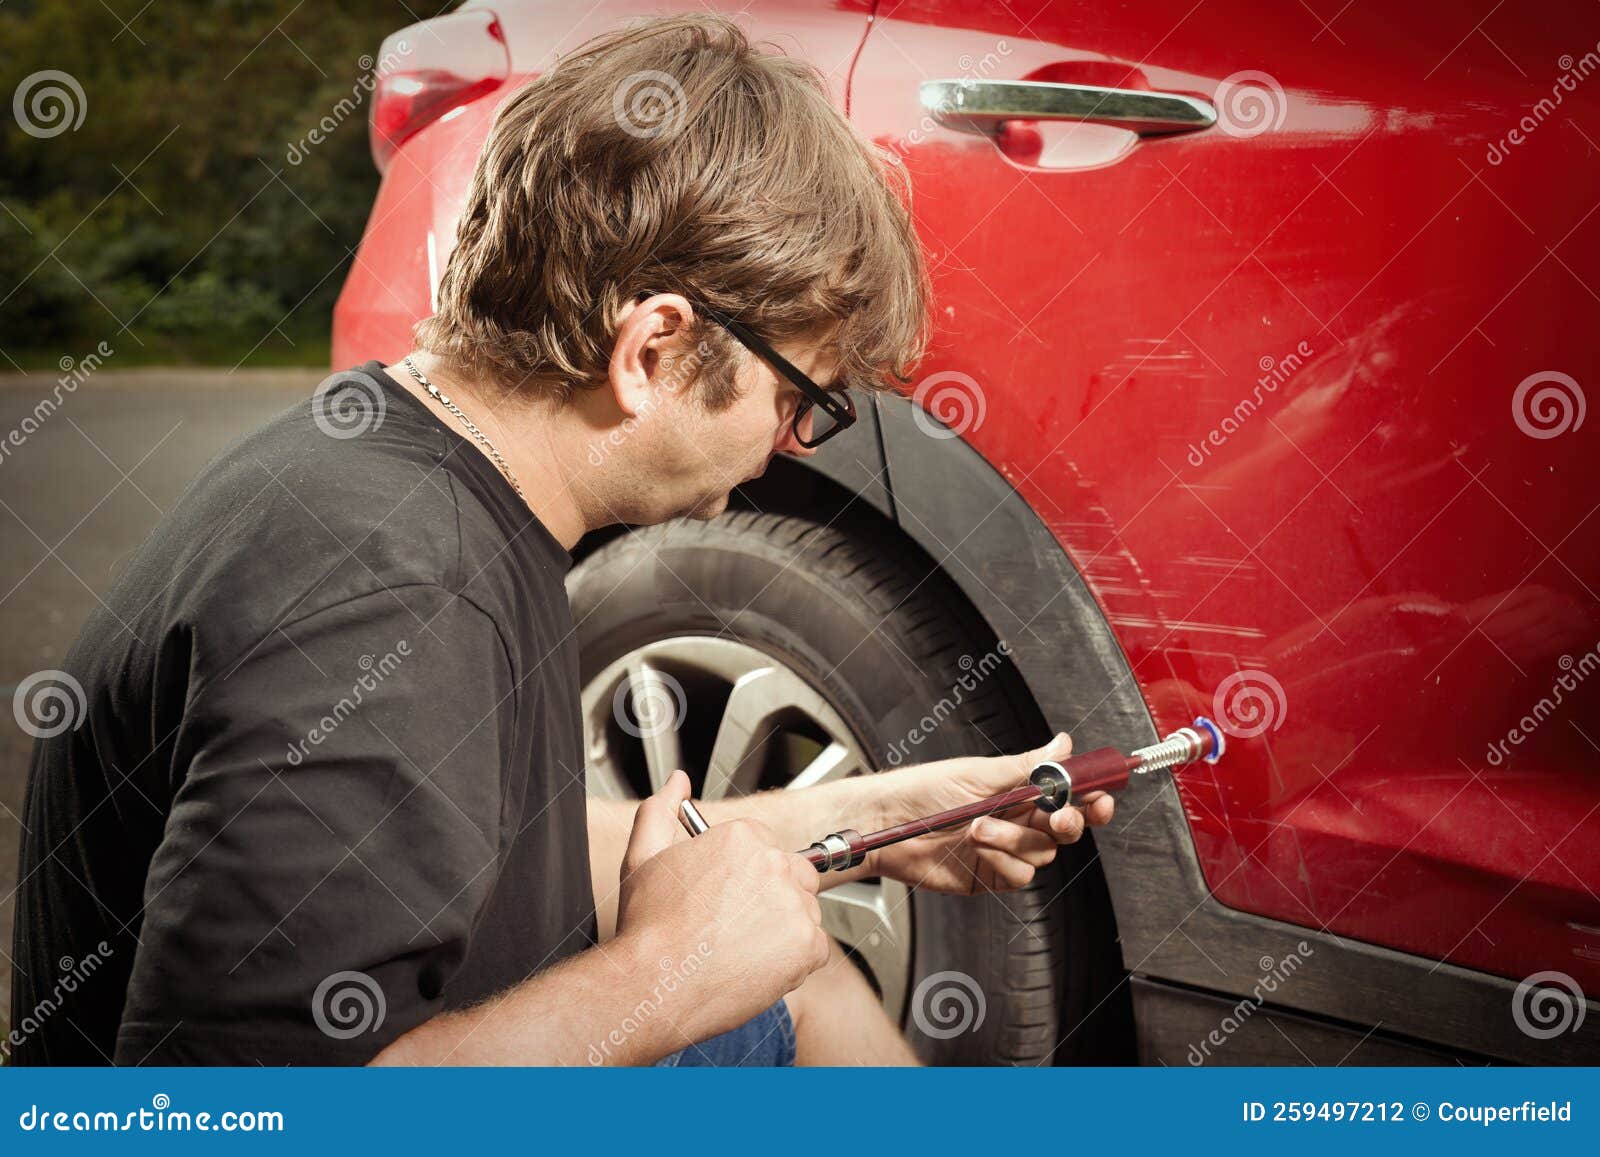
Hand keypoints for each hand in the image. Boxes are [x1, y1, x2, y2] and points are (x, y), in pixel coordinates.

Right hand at [613, 770, 829, 1042]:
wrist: (653, 986)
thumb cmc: (648, 929)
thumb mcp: (643, 857)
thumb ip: (660, 810)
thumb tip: (678, 782)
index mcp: (743, 837)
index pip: (766, 849)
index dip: (746, 878)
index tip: (727, 898)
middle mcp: (774, 864)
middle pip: (793, 876)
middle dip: (771, 899)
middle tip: (734, 926)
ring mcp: (795, 905)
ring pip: (804, 913)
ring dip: (782, 931)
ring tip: (739, 949)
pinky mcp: (809, 946)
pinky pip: (814, 950)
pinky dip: (793, 963)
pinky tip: (755, 966)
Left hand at [868, 733, 1114, 894]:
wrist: (888, 825)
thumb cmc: (924, 791)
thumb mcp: (978, 773)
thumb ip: (1027, 765)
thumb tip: (1064, 743)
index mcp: (1019, 791)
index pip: (1068, 796)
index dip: (1091, 799)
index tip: (1100, 799)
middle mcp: (1017, 821)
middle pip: (1065, 828)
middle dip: (1068, 822)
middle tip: (1057, 816)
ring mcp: (1006, 850)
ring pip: (1043, 854)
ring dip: (1016, 840)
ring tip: (978, 827)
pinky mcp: (993, 875)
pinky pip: (1020, 876)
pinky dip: (1004, 861)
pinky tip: (978, 849)